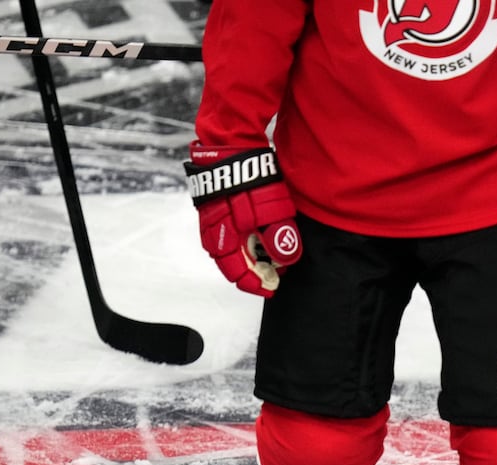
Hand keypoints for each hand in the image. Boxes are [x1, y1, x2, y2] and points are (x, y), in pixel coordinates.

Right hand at [183, 144, 300, 296]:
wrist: (231, 143)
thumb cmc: (251, 176)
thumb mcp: (273, 210)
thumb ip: (279, 237)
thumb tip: (284, 262)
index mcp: (223, 235)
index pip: (236, 272)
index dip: (254, 284)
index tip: (272, 288)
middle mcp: (213, 229)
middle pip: (230, 262)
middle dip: (252, 271)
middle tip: (273, 273)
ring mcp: (211, 215)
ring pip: (228, 246)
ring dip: (247, 256)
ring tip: (269, 257)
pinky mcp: (216, 204)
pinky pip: (228, 230)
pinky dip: (243, 239)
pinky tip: (258, 235)